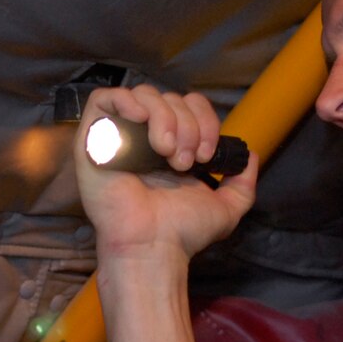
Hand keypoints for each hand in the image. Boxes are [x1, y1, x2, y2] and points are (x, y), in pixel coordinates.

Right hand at [74, 84, 258, 263]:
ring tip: (165, 153)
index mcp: (171, 148)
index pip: (189, 105)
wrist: (154, 246)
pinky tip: (140, 121)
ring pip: (144, 95)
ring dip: (164, 119)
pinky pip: (104, 100)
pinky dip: (126, 102)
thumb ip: (242, 184)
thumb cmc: (182, 233)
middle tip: (184, 162)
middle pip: (170, 98)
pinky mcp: (92, 140)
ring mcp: (118, 138)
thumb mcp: (225, 209)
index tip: (207, 155)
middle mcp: (144, 139)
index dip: (204, 120)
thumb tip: (251, 157)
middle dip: (187, 126)